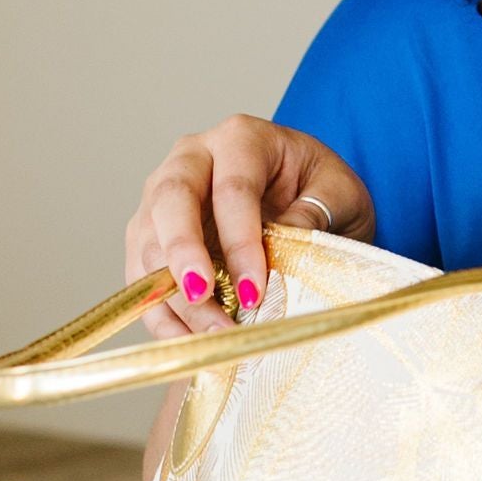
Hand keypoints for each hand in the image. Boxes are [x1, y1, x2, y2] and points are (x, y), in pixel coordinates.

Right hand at [125, 116, 372, 339]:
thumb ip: (315, 212)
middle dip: (182, 254)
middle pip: (171, 200)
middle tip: (203, 298)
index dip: (240, 240)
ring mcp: (162, 195)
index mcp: (242, 138)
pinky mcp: (150, 234)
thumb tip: (277, 251)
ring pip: (148, 240)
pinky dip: (160, 312)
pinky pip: (141, 273)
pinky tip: (186, 342)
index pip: (232, 188)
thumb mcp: (340, 193)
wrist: (305, 193)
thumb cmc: (321, 188)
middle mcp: (191, 158)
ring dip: (172, 293)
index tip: (255, 288)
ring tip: (209, 337)